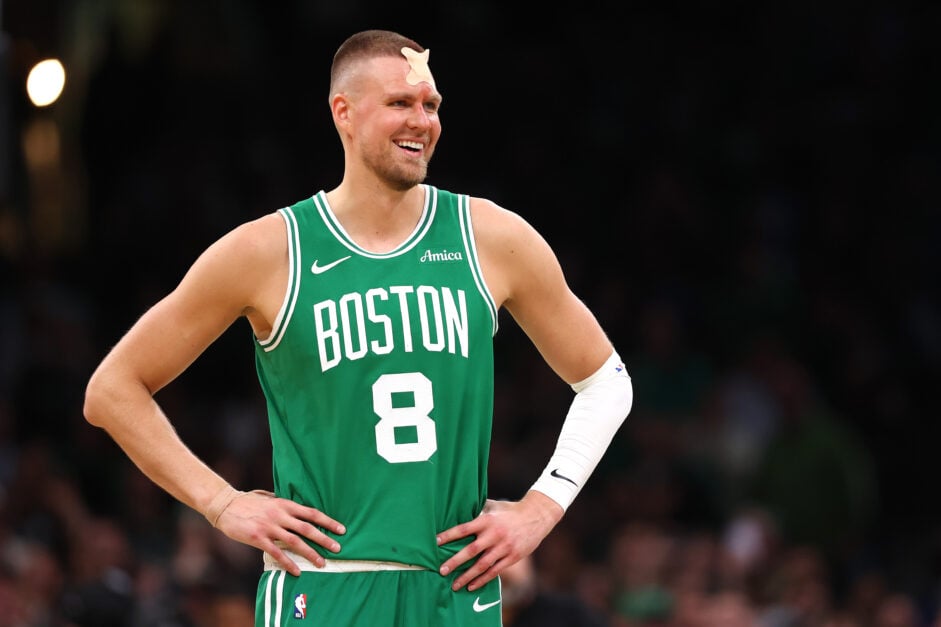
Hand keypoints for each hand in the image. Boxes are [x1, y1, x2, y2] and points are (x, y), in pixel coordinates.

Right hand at [215, 489, 345, 575]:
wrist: (225, 505)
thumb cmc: (248, 501)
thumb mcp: (269, 498)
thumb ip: (283, 505)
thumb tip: (298, 509)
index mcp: (285, 504)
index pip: (311, 513)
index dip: (328, 521)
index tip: (341, 529)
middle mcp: (280, 515)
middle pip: (307, 528)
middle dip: (324, 539)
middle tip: (337, 548)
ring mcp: (269, 527)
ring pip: (295, 541)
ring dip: (310, 553)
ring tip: (321, 563)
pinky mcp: (258, 538)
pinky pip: (276, 553)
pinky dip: (288, 563)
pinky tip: (297, 571)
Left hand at [436, 491, 563, 590]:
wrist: (536, 516)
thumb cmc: (510, 510)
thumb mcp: (493, 506)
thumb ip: (477, 510)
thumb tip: (458, 509)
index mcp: (487, 520)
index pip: (464, 529)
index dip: (449, 536)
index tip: (436, 542)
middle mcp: (494, 534)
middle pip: (471, 550)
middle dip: (455, 562)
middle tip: (441, 571)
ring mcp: (504, 547)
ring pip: (482, 565)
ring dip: (467, 576)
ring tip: (454, 585)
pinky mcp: (512, 557)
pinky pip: (495, 571)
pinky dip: (482, 580)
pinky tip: (471, 586)